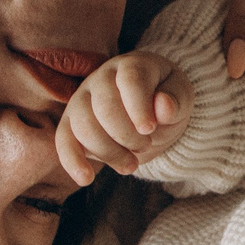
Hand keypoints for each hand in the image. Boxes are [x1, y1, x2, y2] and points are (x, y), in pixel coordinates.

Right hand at [56, 51, 193, 185]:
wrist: (150, 114)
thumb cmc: (166, 100)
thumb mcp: (181, 98)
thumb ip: (175, 100)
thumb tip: (164, 105)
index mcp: (132, 65)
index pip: (130, 80)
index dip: (139, 107)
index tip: (149, 129)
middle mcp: (102, 78)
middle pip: (105, 107)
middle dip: (127, 135)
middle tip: (145, 144)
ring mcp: (82, 99)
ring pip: (84, 127)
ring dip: (110, 152)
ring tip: (131, 164)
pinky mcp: (70, 123)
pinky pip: (63, 140)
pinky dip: (72, 161)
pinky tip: (86, 179)